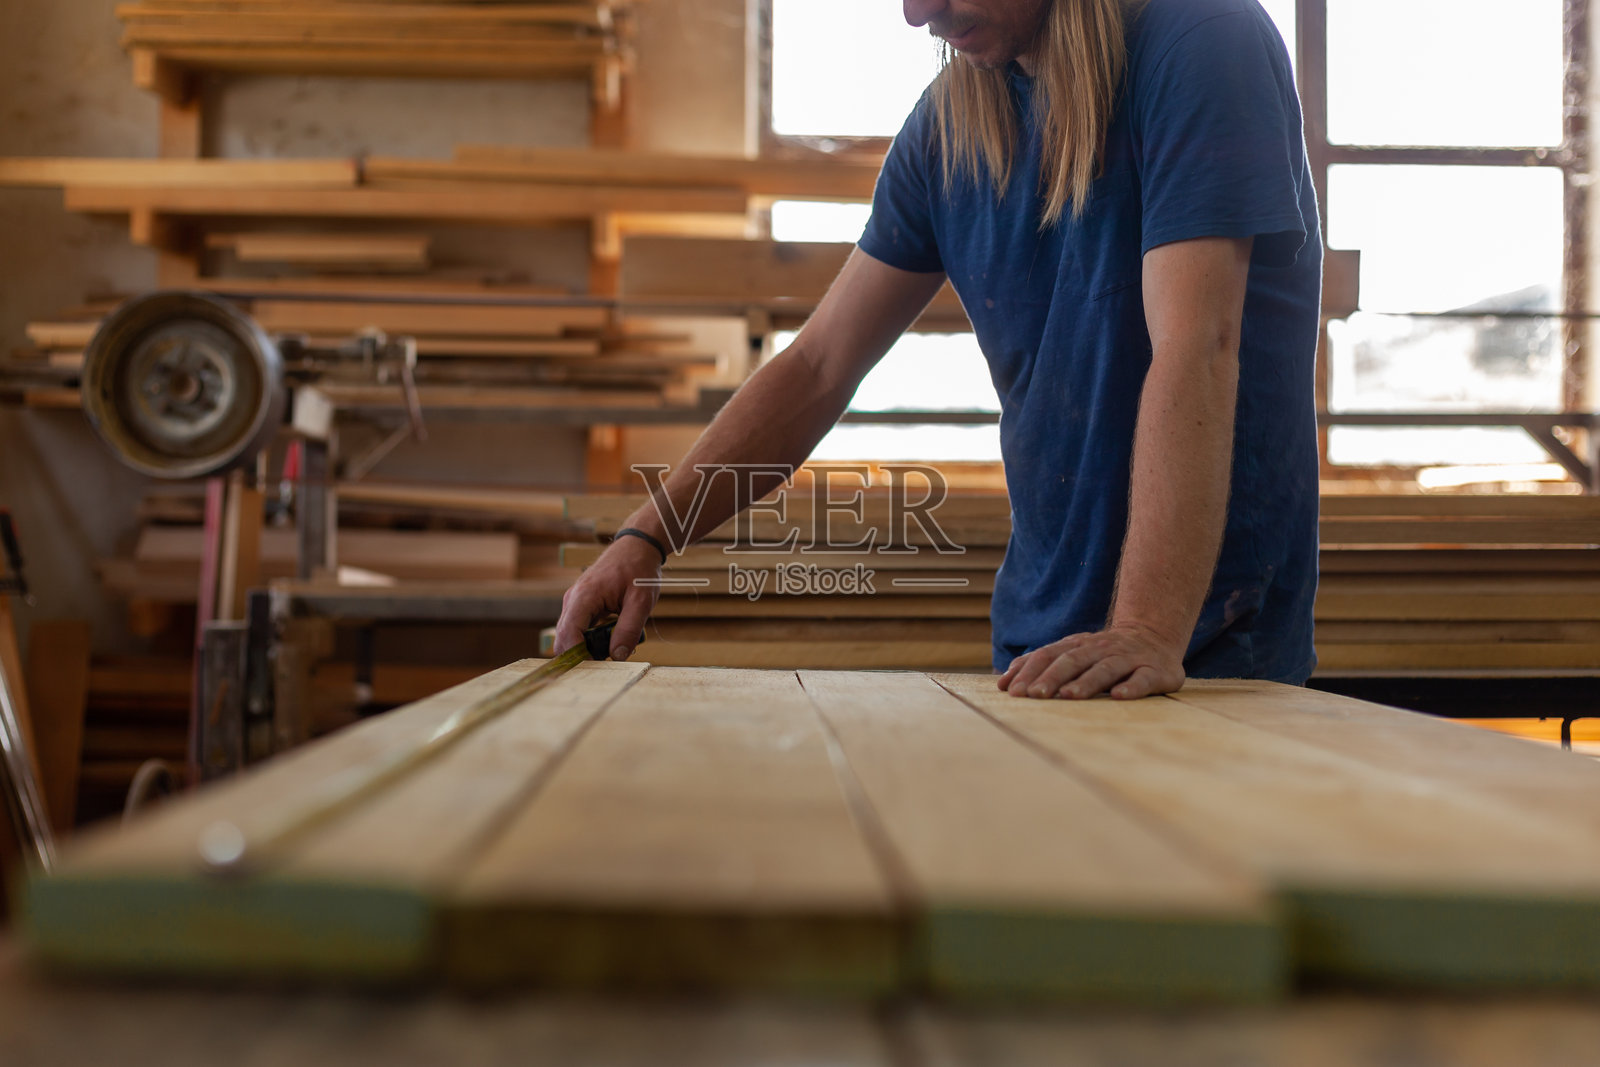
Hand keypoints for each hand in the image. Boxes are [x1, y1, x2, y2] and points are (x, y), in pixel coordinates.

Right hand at [553, 535, 662, 660]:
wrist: (637, 546)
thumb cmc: (639, 568)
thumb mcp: (641, 601)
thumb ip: (629, 629)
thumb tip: (617, 656)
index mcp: (584, 596)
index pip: (568, 634)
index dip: (578, 656)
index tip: (596, 669)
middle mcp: (573, 600)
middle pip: (564, 638)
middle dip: (581, 655)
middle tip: (606, 665)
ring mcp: (574, 602)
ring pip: (570, 635)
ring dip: (587, 648)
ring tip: (612, 651)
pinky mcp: (581, 605)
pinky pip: (578, 629)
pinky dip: (590, 639)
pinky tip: (610, 641)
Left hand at [997, 623, 1185, 699]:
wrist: (1153, 637)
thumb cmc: (1103, 653)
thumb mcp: (1071, 653)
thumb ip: (1041, 665)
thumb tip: (1004, 681)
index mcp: (1077, 646)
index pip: (1049, 656)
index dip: (1030, 672)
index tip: (1012, 691)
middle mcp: (1099, 649)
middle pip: (1072, 661)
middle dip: (1051, 678)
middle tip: (1034, 696)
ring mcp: (1127, 658)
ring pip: (1104, 669)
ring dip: (1086, 682)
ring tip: (1069, 696)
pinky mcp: (1153, 671)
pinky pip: (1142, 679)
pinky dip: (1131, 687)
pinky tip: (1119, 697)